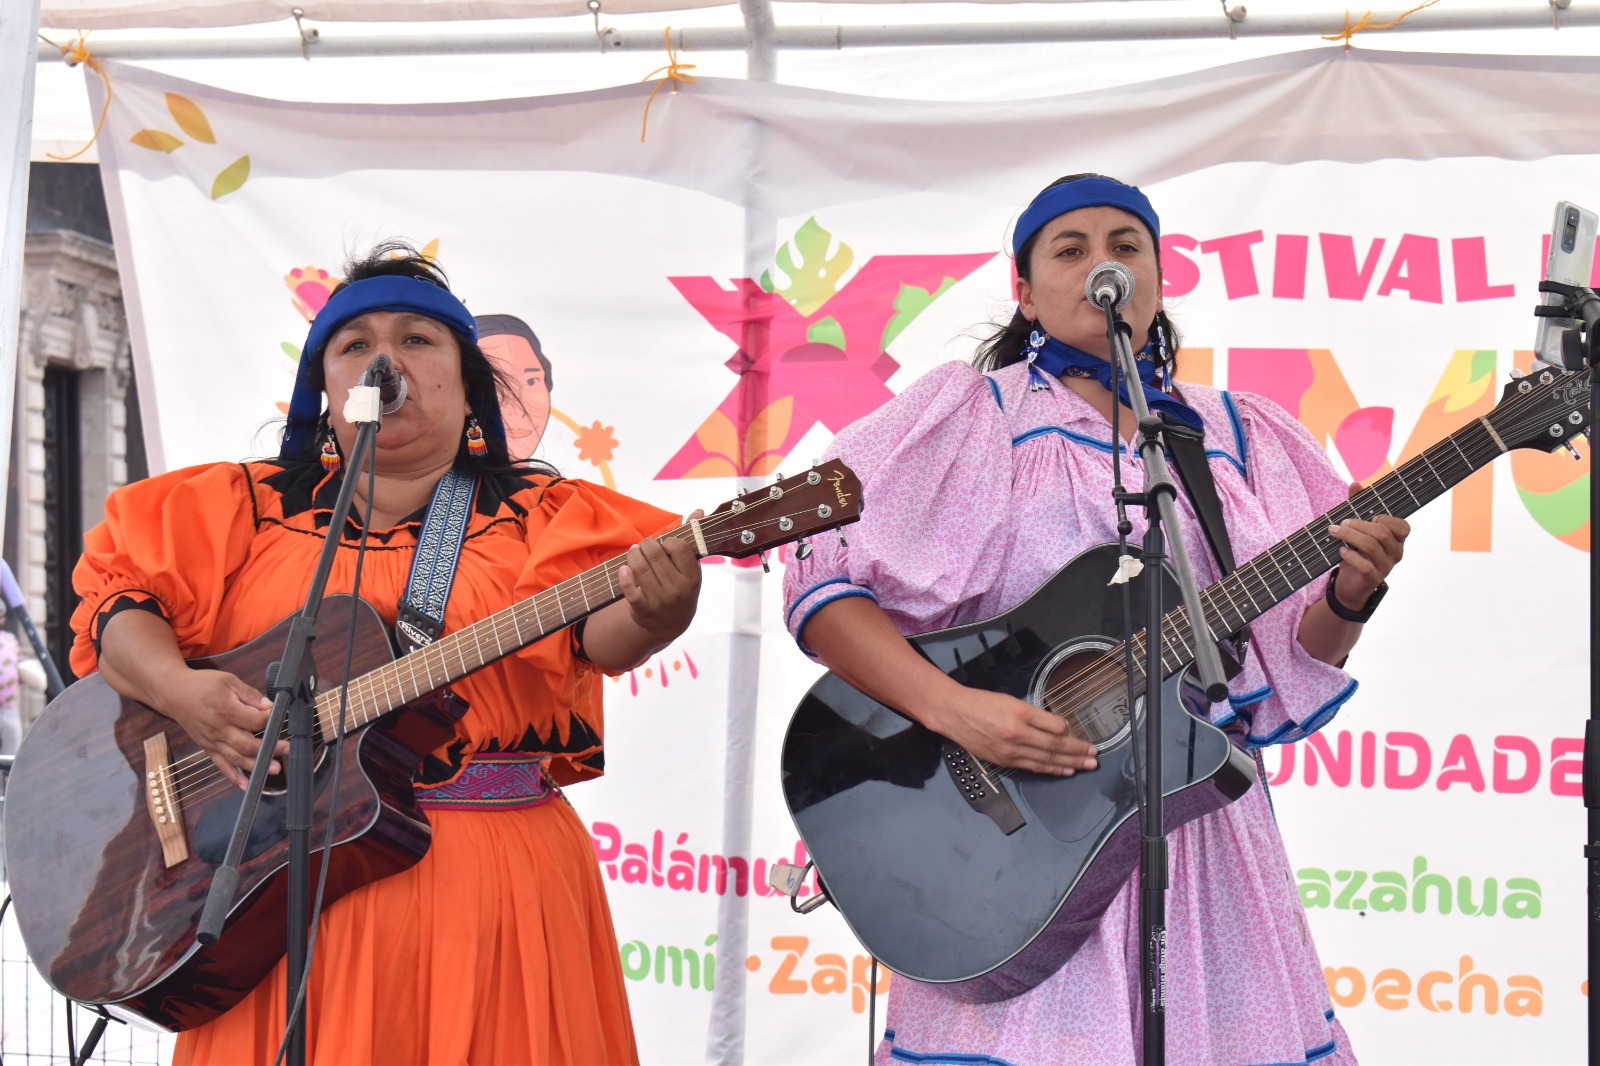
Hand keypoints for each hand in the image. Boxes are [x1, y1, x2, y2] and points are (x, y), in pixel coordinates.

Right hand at [164, 668, 285, 789]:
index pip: (255, 720)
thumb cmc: (201, 685)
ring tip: (274, 769)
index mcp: (226, 710)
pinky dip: (233, 777)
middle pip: (248, 744)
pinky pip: (221, 765)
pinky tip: (245, 785)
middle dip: (270, 748)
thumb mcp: (228, 681)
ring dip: (256, 765)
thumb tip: (269, 705)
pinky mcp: (207, 748)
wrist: (173, 694)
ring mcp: (212, 742)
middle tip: (287, 749)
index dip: (270, 718)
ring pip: (236, 758)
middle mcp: (219, 730)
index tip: (279, 715)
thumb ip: (250, 694)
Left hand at [616, 509, 703, 646]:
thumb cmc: (681, 589)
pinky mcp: (643, 609)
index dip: (668, 541)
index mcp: (692, 576)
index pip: (679, 547)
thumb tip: (699, 511)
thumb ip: (692, 539)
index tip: (665, 545)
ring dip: (633, 555)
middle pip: (655, 554)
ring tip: (634, 553)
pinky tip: (624, 569)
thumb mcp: (691, 568)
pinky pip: (629, 589)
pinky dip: (624, 576)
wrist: (670, 625)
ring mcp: (660, 600)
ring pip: (640, 568)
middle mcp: (678, 588)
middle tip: (645, 546)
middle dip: (646, 545)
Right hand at [927, 685, 1098, 776]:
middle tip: (1095, 755)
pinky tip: (1065, 770)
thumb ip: (1034, 714)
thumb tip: (1058, 727)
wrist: (954, 714)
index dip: (1072, 733)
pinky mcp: (1004, 760)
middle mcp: (1016, 734)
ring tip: (1087, 765)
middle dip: (1078, 751)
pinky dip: (1051, 770)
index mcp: (1020, 714)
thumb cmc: (981, 703)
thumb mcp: (1010, 700)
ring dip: (1070, 763)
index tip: (1084, 736)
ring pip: (1047, 760)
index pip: (1054, 726)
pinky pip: (1033, 767)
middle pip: (1055, 746)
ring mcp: (1010, 750)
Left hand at [1328, 482, 1409, 612]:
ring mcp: (1385, 567)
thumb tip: (1356, 483)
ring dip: (1349, 535)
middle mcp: (1395, 553)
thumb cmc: (1356, 552)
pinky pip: (1364, 565)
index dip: (1385, 518)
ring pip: (1372, 546)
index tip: (1368, 516)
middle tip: (1340, 523)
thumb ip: (1358, 506)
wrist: (1349, 586)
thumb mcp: (1358, 529)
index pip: (1403, 526)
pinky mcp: (1372, 579)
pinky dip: (1350, 555)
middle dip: (1358, 524)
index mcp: (1396, 540)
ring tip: (1334, 532)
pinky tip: (1340, 551)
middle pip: (1382, 532)